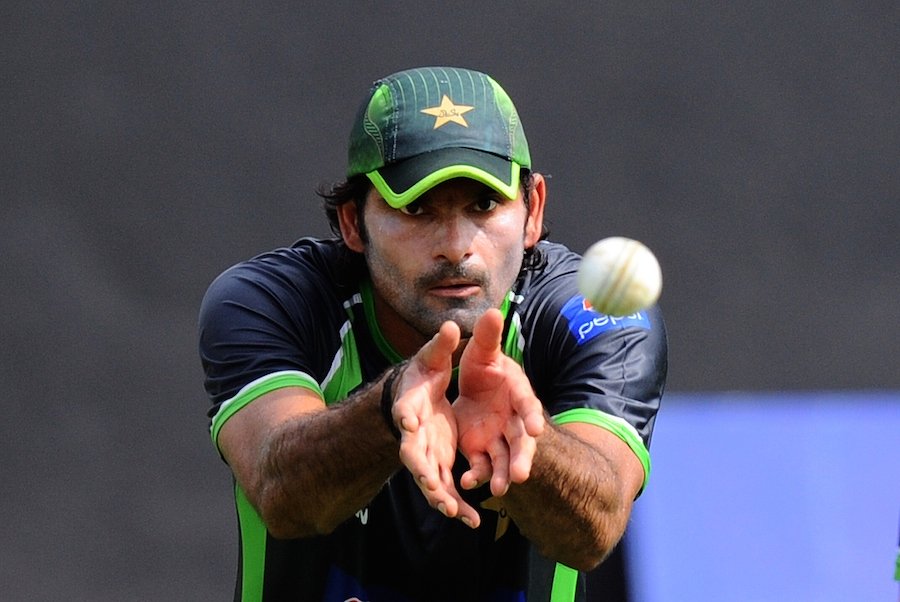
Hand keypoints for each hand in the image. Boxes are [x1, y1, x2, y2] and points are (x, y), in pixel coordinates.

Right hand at [392, 321, 480, 527]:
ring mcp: (426, 453)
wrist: (417, 396)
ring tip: (455, 512)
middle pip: (414, 455)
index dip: (406, 417)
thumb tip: (450, 324)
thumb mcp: (431, 357)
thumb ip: (440, 345)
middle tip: (431, 486)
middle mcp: (414, 434)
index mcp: (410, 406)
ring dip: (441, 496)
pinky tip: (471, 520)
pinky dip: (456, 504)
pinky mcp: (439, 464)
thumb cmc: (421, 375)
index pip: (406, 412)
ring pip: (431, 480)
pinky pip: (447, 489)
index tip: (408, 423)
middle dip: (422, 471)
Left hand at [454, 309, 545, 496]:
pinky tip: (468, 482)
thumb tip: (491, 310)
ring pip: (504, 459)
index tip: (536, 428)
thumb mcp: (482, 349)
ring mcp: (497, 437)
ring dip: (503, 474)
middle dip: (522, 457)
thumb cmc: (485, 367)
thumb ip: (487, 335)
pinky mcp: (480, 450)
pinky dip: (477, 475)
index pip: (528, 404)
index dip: (532, 415)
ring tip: (501, 489)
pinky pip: (481, 465)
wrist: (471, 388)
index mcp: (516, 392)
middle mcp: (512, 419)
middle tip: (522, 474)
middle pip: (521, 440)